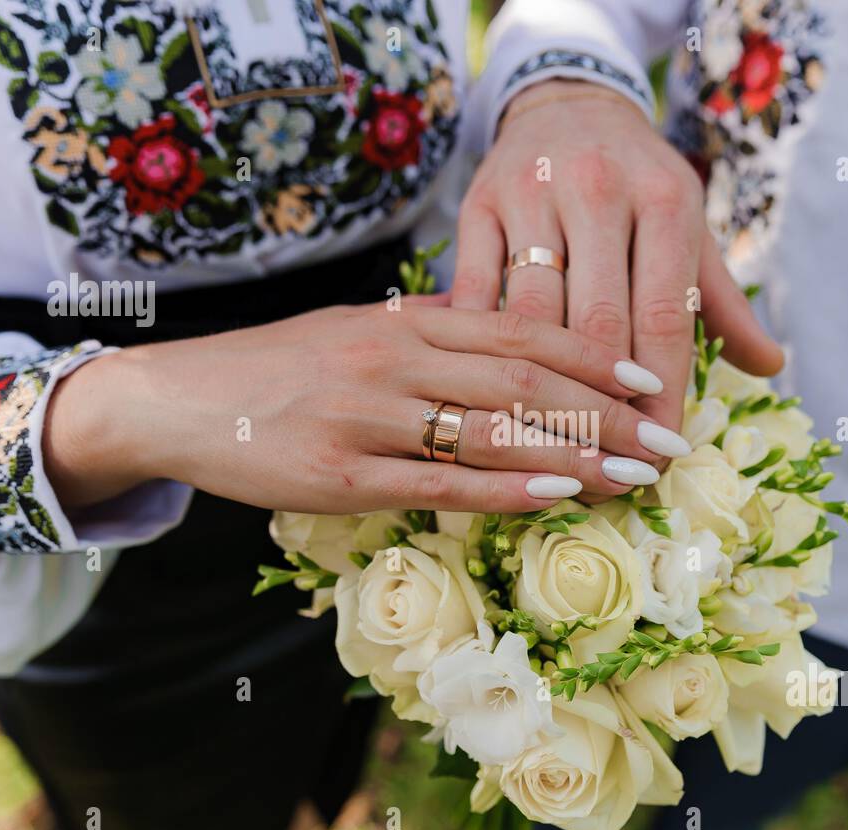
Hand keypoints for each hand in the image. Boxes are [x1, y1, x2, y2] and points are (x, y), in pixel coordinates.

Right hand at [43, 300, 688, 514]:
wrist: (179, 398)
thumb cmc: (279, 370)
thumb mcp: (358, 335)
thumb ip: (430, 343)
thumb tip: (508, 357)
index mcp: (404, 319)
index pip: (520, 331)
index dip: (594, 356)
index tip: (650, 380)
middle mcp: (395, 357)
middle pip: (523, 380)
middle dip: (606, 412)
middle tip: (668, 439)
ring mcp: (368, 415)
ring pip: (492, 429)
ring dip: (575, 453)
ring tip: (637, 474)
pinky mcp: (340, 473)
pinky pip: (438, 479)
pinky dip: (504, 486)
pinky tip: (557, 493)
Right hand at [451, 79, 783, 437]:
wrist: (567, 104)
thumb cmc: (638, 183)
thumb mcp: (688, 227)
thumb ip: (722, 301)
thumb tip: (770, 366)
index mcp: (666, 200)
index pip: (665, 318)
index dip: (663, 396)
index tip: (662, 454)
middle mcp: (600, 191)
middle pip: (597, 325)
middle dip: (604, 409)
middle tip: (609, 468)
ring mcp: (531, 196)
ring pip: (532, 317)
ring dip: (542, 395)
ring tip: (554, 451)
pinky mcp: (476, 206)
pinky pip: (476, 296)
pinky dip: (484, 353)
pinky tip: (493, 398)